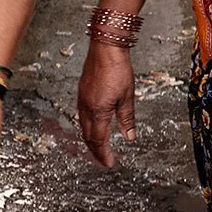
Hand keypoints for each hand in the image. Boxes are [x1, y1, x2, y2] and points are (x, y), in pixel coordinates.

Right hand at [75, 41, 133, 168]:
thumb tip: (129, 137)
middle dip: (96, 151)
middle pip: (88, 136)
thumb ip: (127, 119)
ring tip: (99, 147)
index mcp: (98, 110)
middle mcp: (87, 107)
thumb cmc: (117, 68)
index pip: (99, 139)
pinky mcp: (82, 92)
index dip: (104, 154)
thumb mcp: (127, 96)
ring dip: (91, 140)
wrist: (105, 47)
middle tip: (104, 160)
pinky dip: (88, 127)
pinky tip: (94, 126)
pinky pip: (82, 116)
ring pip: (83, 126)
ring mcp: (82, 99)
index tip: (110, 163)